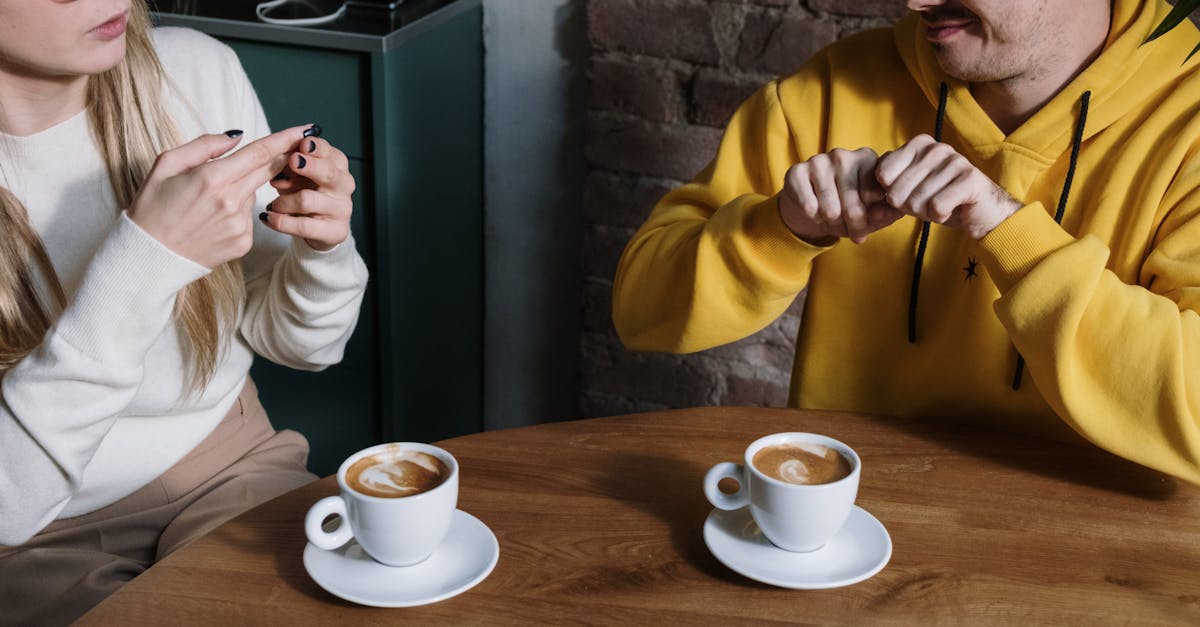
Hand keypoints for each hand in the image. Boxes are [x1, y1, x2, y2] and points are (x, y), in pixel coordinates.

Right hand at [128, 126, 308, 268]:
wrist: (150, 255)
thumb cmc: (153, 206)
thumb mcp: (167, 165)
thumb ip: (205, 146)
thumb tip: (237, 136)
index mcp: (212, 178)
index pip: (259, 153)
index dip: (285, 139)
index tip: (305, 129)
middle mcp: (231, 202)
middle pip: (267, 171)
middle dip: (281, 158)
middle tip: (292, 146)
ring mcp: (240, 225)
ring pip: (254, 194)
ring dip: (242, 189)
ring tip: (209, 200)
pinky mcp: (244, 242)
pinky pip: (249, 217)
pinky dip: (237, 212)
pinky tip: (213, 220)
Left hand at [262, 131, 354, 250]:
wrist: (315, 227)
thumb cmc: (303, 192)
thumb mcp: (295, 174)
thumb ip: (289, 163)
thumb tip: (280, 157)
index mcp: (337, 164)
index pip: (328, 152)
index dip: (315, 147)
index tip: (302, 144)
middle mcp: (344, 185)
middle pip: (328, 172)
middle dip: (310, 166)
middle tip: (292, 162)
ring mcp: (343, 209)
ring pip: (308, 200)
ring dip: (283, 201)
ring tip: (273, 204)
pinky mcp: (336, 231)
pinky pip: (304, 226)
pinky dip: (281, 221)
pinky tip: (268, 217)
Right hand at [778, 147, 903, 244]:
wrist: (809, 206)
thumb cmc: (846, 207)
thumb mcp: (870, 211)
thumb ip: (887, 212)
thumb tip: (897, 212)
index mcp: (866, 158)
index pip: (873, 193)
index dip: (871, 217)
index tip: (867, 227)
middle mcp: (843, 155)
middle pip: (852, 202)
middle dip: (853, 225)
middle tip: (852, 234)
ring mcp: (818, 161)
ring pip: (830, 207)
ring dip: (832, 223)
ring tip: (833, 223)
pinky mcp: (797, 172)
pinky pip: (809, 205)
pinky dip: (814, 217)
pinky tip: (816, 214)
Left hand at [875, 134, 1020, 239]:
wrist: (981, 212)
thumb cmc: (939, 198)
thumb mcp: (909, 188)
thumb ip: (888, 181)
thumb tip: (871, 186)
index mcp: (918, 144)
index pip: (882, 173)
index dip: (890, 194)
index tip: (907, 195)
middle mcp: (936, 147)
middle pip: (897, 190)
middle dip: (907, 207)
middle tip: (925, 204)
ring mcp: (955, 160)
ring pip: (916, 201)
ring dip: (925, 213)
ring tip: (940, 205)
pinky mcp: (970, 178)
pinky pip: (936, 207)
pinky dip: (939, 216)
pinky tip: (950, 210)